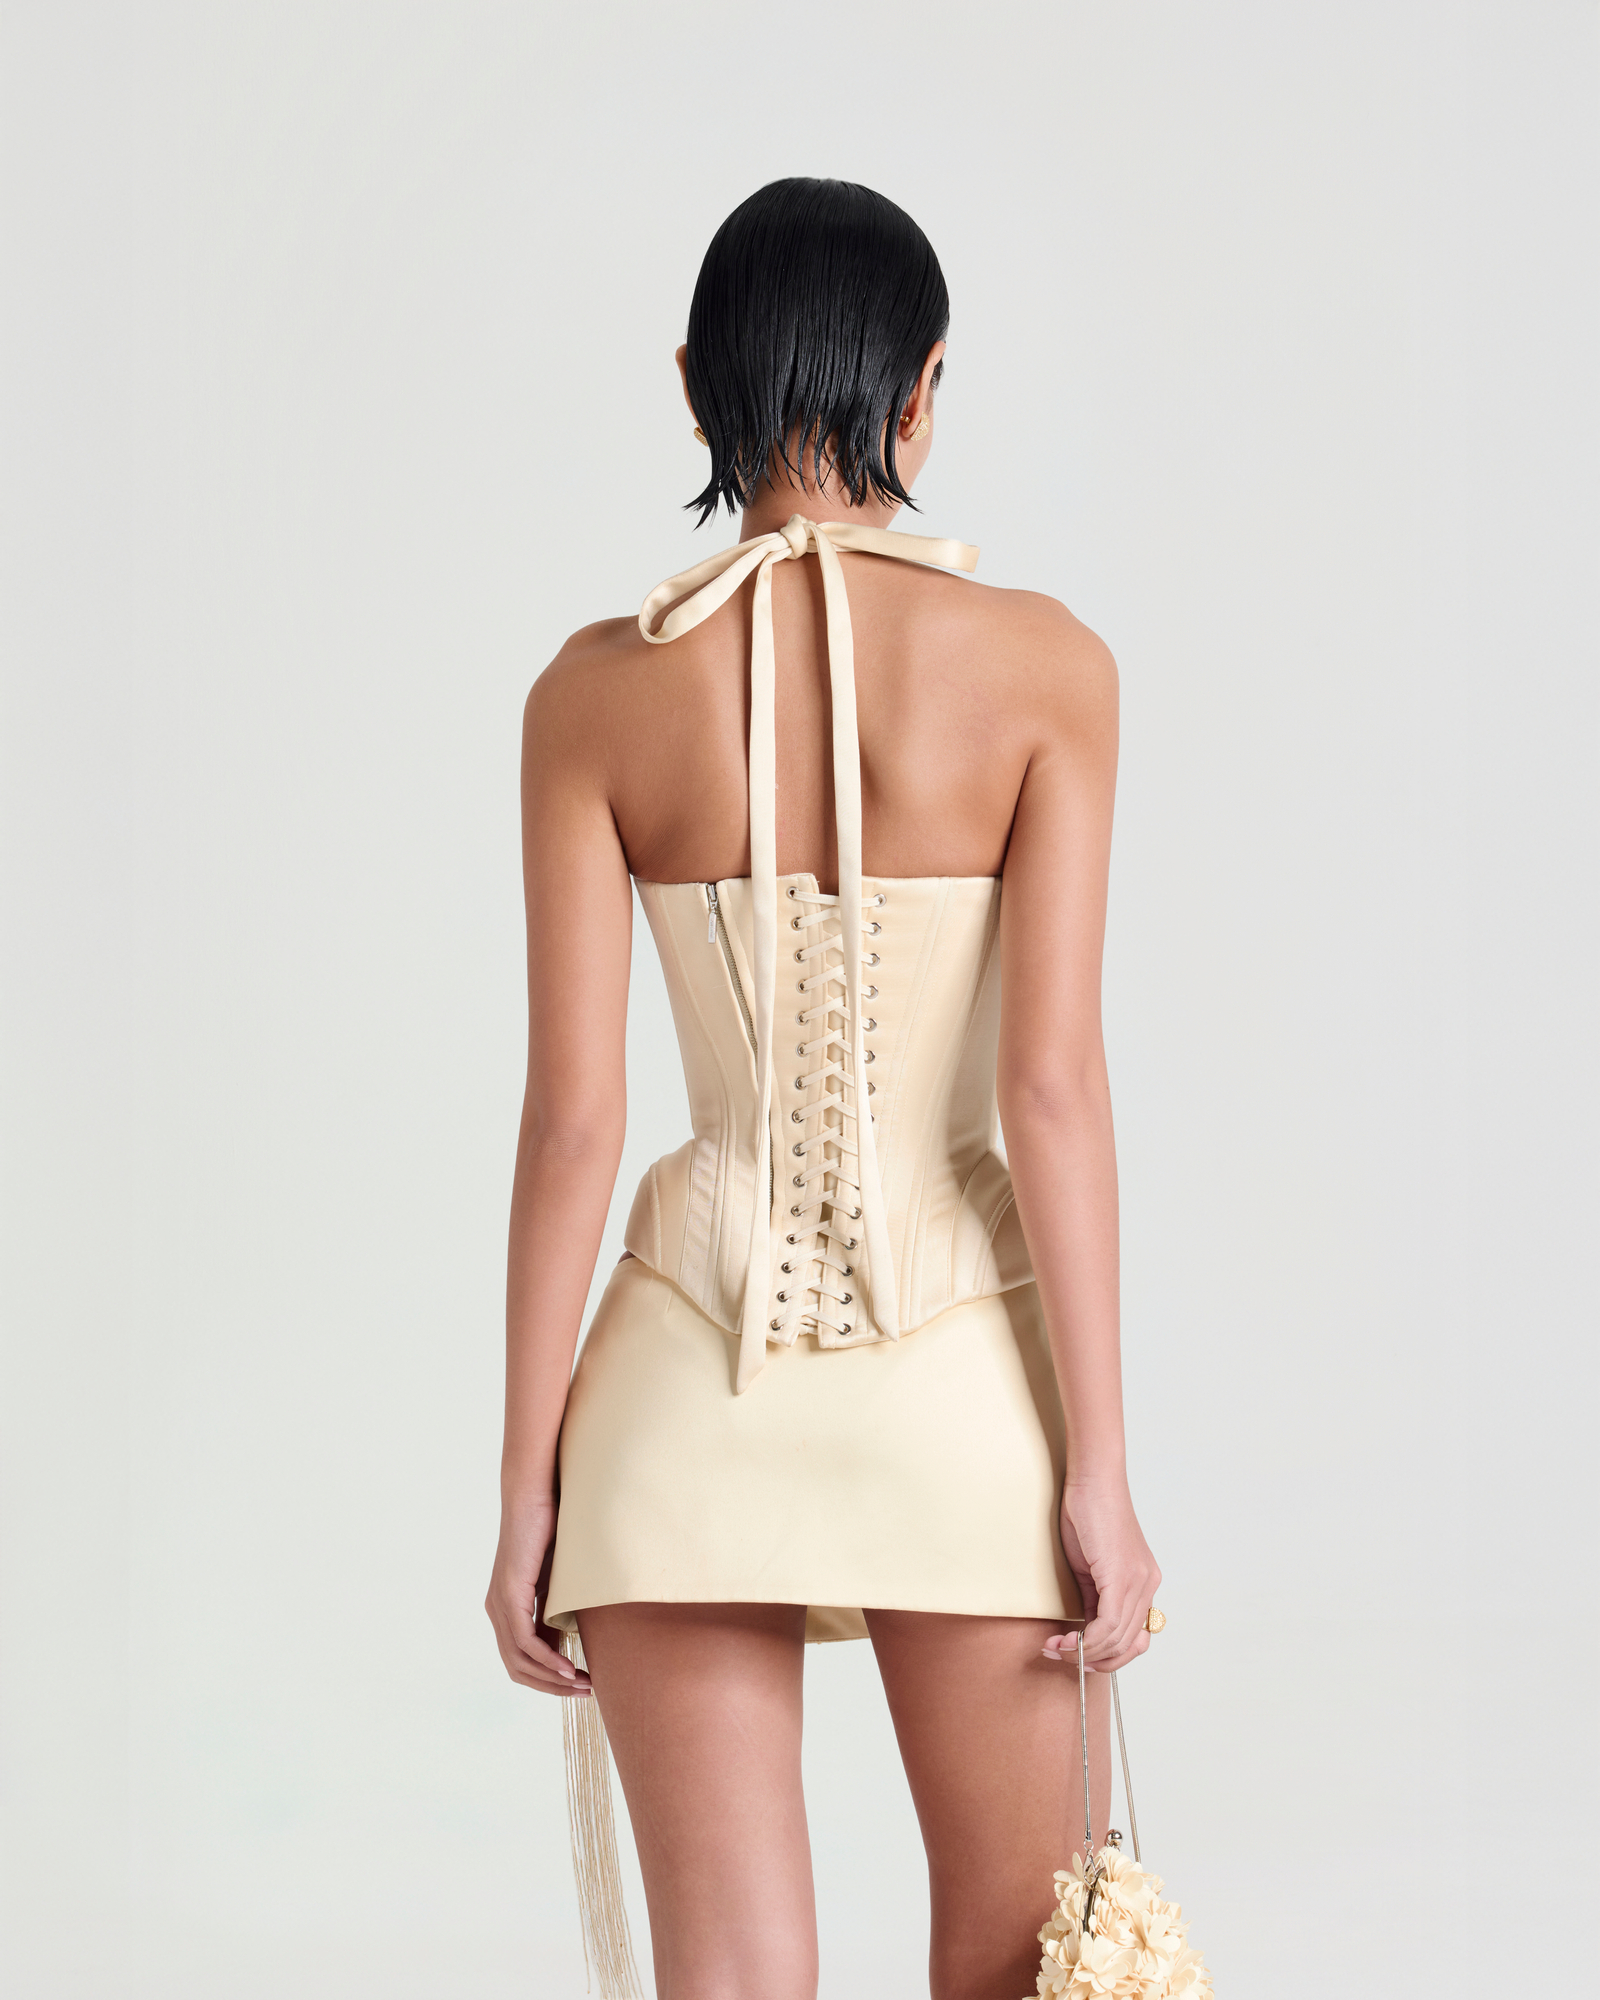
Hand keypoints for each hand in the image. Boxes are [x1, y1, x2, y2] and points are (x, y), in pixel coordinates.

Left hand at [485, 1493, 591, 1696]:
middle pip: (517, 1668)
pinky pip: (524, 1641)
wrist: (536, 1494)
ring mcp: (499, 1604)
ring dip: (552, 1678)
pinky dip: (547, 1660)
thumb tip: (563, 1649)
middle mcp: (495, 1610)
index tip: (579, 1685)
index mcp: (504, 1608)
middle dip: (551, 1686)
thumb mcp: (555, 1582)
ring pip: (519, 1660)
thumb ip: (553, 1614)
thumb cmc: (550, 1530)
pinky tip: (568, 1668)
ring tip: (582, 1684)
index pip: (520, 1660)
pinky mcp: (508, 1594)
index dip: (548, 1679)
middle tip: (585, 1692)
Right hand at [1043, 1478, 1160, 1674]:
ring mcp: (1139, 1583)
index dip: (1108, 1656)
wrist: (1092, 1481)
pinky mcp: (1123, 1578)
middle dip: (1092, 1660)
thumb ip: (1095, 1597)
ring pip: (1117, 1641)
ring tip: (1054, 1648)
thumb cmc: (1089, 1514)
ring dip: (1082, 1653)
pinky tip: (1064, 1641)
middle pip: (1128, 1646)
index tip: (1078, 1657)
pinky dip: (1085, 1642)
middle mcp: (1149, 1586)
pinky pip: (1108, 1626)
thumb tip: (1086, 1629)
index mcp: (1144, 1583)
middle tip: (1059, 1656)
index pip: (1136, 1638)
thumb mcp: (1092, 1565)